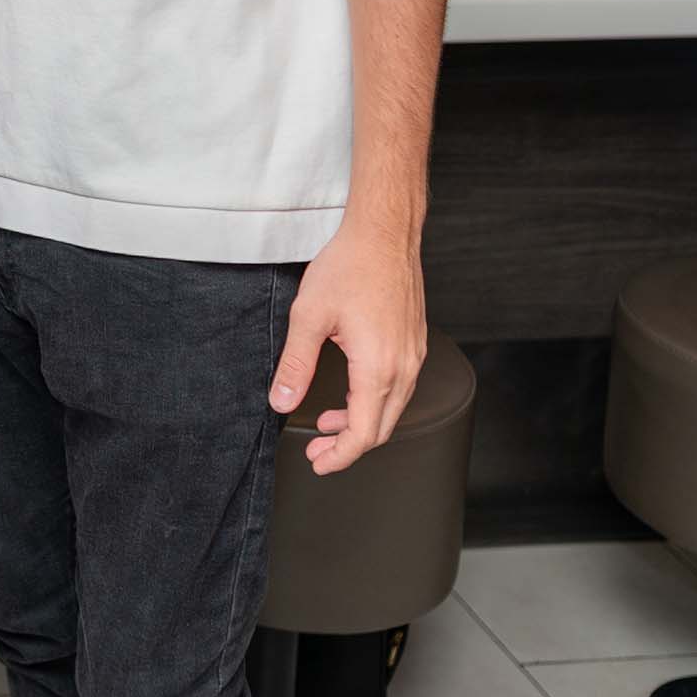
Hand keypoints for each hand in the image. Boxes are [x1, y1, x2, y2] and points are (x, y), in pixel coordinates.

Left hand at [271, 213, 425, 476]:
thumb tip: (281, 402)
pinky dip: (374, 401)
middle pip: (381, 429)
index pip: (363, 433)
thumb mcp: (309, 316)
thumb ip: (296, 364)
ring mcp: (414, 356)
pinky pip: (399, 388)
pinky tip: (351, 392)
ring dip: (361, 423)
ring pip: (392, 410)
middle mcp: (404, 367)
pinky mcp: (415, 344)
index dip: (340, 456)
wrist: (385, 234)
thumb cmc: (350, 266)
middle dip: (347, 446)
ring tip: (328, 423)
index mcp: (378, 367)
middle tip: (318, 451)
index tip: (318, 463)